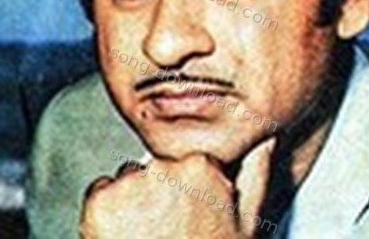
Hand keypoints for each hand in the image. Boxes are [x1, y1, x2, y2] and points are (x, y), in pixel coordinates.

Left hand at [80, 138, 275, 238]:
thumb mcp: (245, 226)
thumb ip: (256, 173)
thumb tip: (267, 139)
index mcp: (203, 167)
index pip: (184, 161)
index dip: (186, 190)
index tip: (188, 214)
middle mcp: (166, 167)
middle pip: (155, 167)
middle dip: (159, 192)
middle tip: (167, 231)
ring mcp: (131, 183)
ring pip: (128, 179)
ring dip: (132, 201)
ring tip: (147, 236)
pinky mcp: (101, 201)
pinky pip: (101, 191)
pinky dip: (106, 212)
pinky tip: (125, 237)